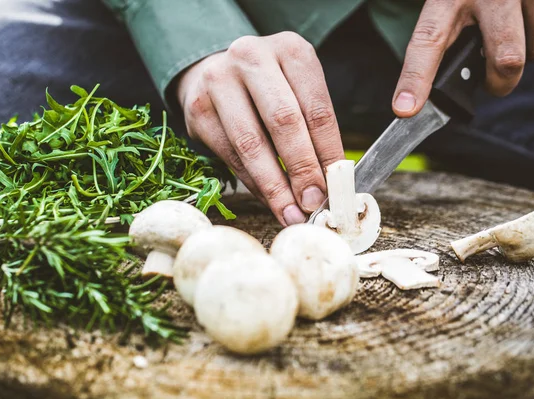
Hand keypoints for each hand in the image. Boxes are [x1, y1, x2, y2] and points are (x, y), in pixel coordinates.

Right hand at [176, 32, 343, 225]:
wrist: (215, 71)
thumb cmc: (268, 87)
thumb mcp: (297, 91)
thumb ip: (312, 129)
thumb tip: (327, 184)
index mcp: (290, 50)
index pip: (316, 109)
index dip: (328, 153)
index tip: (336, 187)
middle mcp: (252, 58)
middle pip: (283, 122)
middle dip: (301, 170)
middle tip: (312, 203)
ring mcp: (219, 81)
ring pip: (251, 143)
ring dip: (273, 186)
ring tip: (290, 212)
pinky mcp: (197, 109)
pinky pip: (229, 155)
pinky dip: (252, 183)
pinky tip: (268, 199)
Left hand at [393, 0, 533, 116]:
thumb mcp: (451, 4)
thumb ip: (446, 38)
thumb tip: (435, 90)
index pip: (427, 41)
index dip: (415, 79)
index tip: (406, 109)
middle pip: (505, 59)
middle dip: (499, 81)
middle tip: (492, 81)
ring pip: (533, 50)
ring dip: (523, 54)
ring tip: (508, 34)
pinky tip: (525, 25)